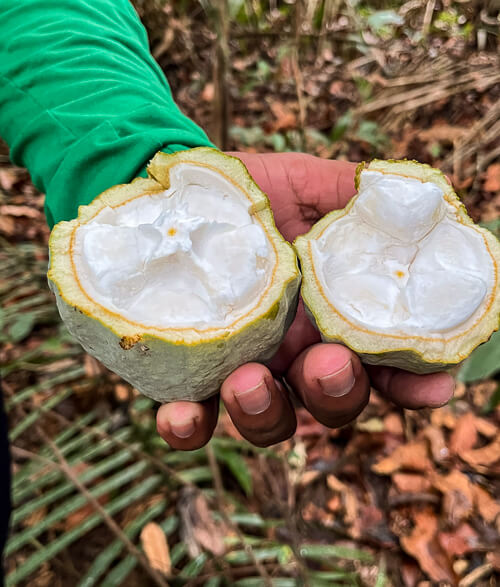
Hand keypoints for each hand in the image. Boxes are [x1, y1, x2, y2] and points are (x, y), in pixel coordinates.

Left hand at [157, 152, 454, 448]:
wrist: (177, 194)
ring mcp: (243, 368)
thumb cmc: (246, 194)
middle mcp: (294, 352)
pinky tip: (180, 414)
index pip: (385, 363)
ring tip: (248, 380)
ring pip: (270, 420)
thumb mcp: (302, 182)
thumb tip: (411, 194)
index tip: (430, 383)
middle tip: (327, 363)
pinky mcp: (187, 375)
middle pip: (333, 401)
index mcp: (330, 315)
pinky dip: (190, 427)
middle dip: (338, 394)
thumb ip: (351, 193)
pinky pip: (194, 420)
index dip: (413, 382)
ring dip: (266, 414)